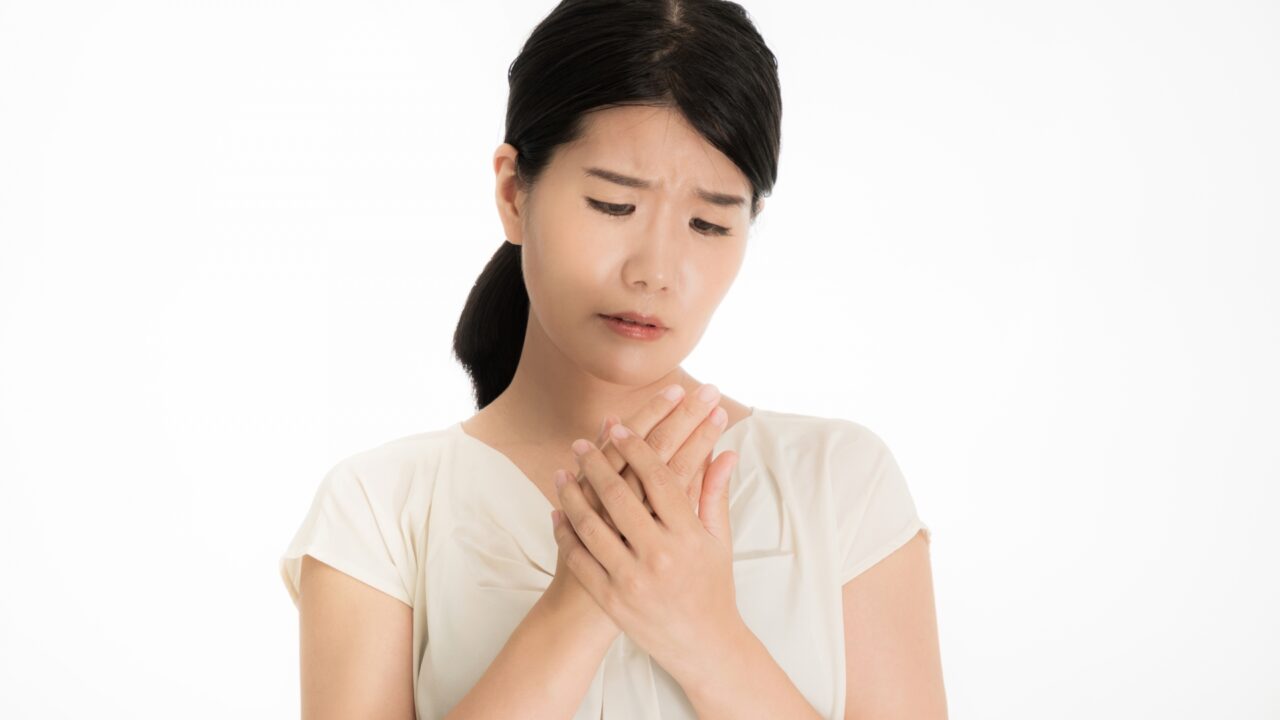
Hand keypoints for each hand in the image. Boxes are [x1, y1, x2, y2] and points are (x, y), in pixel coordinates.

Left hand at [542, 383, 723, 631]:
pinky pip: (579, 558)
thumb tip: (725, 451)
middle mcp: (659, 554)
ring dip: (571, 494)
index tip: (618, 427)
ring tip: (561, 473)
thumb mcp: (719, 540)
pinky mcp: (611, 599)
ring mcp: (631, 578)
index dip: (636, 447)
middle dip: (595, 463)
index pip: (658, 478)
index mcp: (688, 535)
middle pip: (619, 495)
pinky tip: (557, 513)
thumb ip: (715, 493)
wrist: (703, 645)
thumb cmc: (713, 586)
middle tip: (580, 443)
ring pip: (591, 524)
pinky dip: (564, 533)